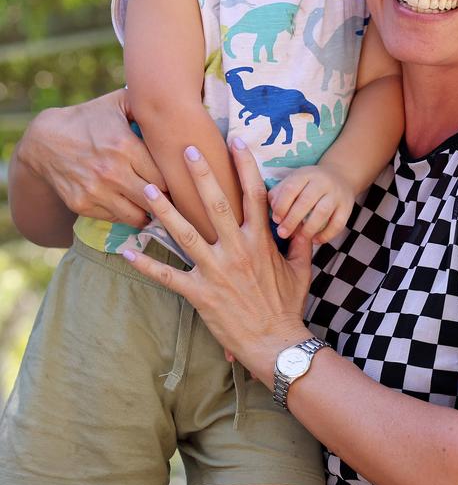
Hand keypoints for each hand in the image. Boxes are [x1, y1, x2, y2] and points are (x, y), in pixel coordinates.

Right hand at [18, 89, 165, 226]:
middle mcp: (111, 171)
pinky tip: (131, 205)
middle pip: (154, 199)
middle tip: (172, 197)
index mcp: (125, 146)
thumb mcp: (116, 103)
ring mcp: (96, 191)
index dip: (174, 179)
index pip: (164, 175)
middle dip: (165, 199)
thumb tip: (177, 98)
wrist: (44, 141)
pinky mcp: (82, 205)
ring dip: (147, 212)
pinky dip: (126, 214)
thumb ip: (147, 102)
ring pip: (137, 215)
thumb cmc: (89, 119)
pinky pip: (115, 218)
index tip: (178, 179)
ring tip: (154, 205)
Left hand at [123, 141, 313, 384]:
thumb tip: (304, 222)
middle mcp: (237, 250)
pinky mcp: (200, 293)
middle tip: (186, 150)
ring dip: (165, 210)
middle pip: (217, 204)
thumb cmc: (288, 308)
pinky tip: (127, 251)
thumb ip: (301, 243)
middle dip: (201, 175)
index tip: (236, 141)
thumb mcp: (301, 270)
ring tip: (149, 188)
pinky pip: (168, 276)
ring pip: (186, 234)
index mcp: (261, 242)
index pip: (255, 194)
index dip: (246, 165)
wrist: (276, 344)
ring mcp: (216, 271)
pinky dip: (146, 264)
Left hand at [267, 165, 355, 243]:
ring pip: (322, 212)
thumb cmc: (307, 184)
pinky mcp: (347, 206)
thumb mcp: (293, 182)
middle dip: (292, 220)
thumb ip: (279, 195)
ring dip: (309, 228)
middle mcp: (322, 182)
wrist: (340, 175)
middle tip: (282, 234)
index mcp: (305, 174)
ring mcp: (336, 194)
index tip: (275, 220)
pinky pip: (338, 223)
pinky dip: (326, 235)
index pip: (291, 188)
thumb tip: (270, 213)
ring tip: (299, 239)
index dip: (281, 205)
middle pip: (306, 201)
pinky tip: (315, 241)